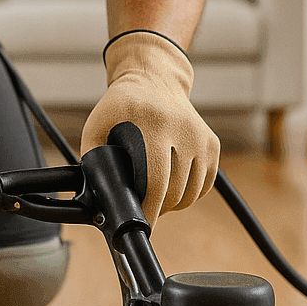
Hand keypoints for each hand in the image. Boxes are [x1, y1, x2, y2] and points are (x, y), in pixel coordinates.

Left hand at [80, 31, 219, 224]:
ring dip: (173, 203)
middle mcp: (182, 129)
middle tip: (144, 210)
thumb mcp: (97, 126)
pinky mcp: (212, 143)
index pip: (156, 181)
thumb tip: (100, 198)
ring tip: (155, 196)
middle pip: (175, 191)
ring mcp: (201, 137)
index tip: (142, 224)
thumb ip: (94, 160)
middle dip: (159, 209)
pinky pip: (204, 184)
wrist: (154, 81)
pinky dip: (188, 193)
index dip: (149, 209)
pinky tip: (172, 185)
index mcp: (152, 124)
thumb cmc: (119, 107)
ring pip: (191, 192)